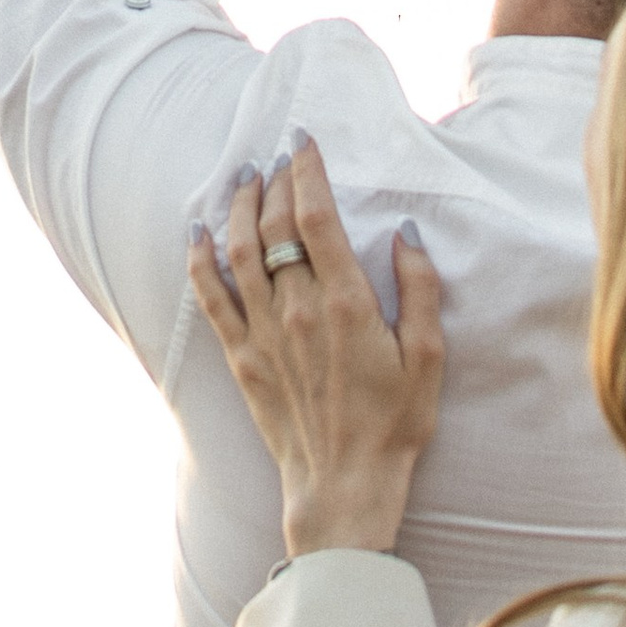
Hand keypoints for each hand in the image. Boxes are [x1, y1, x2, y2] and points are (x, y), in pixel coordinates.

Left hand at [187, 139, 444, 557]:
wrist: (344, 486)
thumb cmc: (394, 424)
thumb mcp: (428, 357)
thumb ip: (419, 289)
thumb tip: (404, 232)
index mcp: (347, 304)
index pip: (318, 218)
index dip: (308, 171)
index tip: (304, 140)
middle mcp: (298, 311)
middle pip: (276, 226)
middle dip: (277, 181)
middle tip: (280, 155)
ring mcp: (264, 334)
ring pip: (239, 252)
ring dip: (239, 207)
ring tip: (245, 178)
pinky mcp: (242, 358)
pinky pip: (211, 299)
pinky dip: (200, 260)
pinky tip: (197, 231)